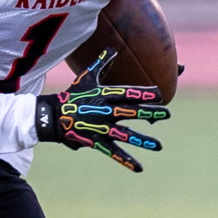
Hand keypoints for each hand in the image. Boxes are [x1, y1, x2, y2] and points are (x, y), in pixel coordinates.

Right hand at [35, 49, 169, 171]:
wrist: (51, 116)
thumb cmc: (71, 95)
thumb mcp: (86, 77)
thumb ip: (101, 64)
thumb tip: (112, 49)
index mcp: (103, 95)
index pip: (127, 93)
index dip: (143, 93)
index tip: (160, 93)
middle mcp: (104, 112)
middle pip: (130, 112)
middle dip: (149, 113)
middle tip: (167, 114)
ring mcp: (100, 128)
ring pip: (125, 135)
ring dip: (142, 140)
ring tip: (159, 146)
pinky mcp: (95, 141)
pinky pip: (113, 152)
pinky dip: (126, 160)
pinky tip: (139, 168)